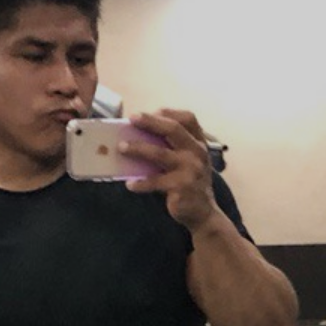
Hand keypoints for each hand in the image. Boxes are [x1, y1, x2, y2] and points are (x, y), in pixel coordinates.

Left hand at [119, 109, 220, 232]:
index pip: (188, 118)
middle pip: (173, 129)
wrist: (203, 212)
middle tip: (131, 119)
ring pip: (160, 153)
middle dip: (150, 121)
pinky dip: (141, 183)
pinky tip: (130, 185)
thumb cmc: (189, 182)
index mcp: (199, 142)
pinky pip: (156, 182)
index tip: (146, 113)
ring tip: (121, 147)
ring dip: (138, 148)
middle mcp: (197, 152)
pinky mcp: (182, 187)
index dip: (167, 112)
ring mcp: (191, 169)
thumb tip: (137, 135)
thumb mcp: (187, 160)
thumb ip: (171, 147)